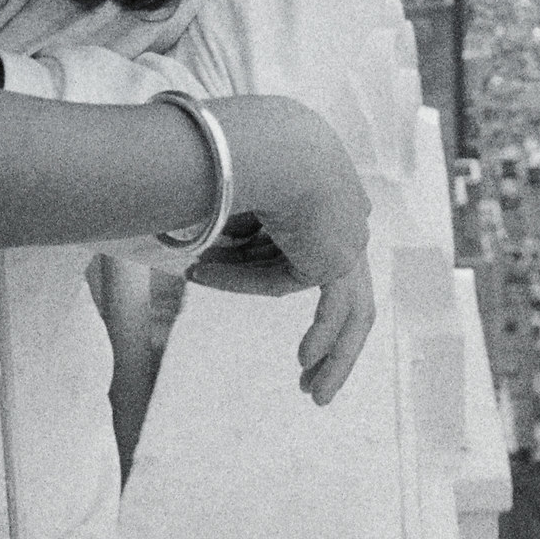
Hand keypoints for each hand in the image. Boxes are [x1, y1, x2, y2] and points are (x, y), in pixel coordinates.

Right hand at [186, 97, 375, 401]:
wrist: (260, 148)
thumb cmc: (223, 157)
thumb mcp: (216, 197)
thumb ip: (216, 225)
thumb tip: (191, 262)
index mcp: (308, 180)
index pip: (283, 240)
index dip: (245, 263)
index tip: (202, 269)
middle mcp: (337, 206)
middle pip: (335, 279)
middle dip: (328, 330)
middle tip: (308, 366)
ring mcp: (347, 230)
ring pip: (348, 305)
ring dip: (332, 350)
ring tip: (312, 390)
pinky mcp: (342, 254)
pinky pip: (330, 305)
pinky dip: (319, 335)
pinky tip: (304, 362)